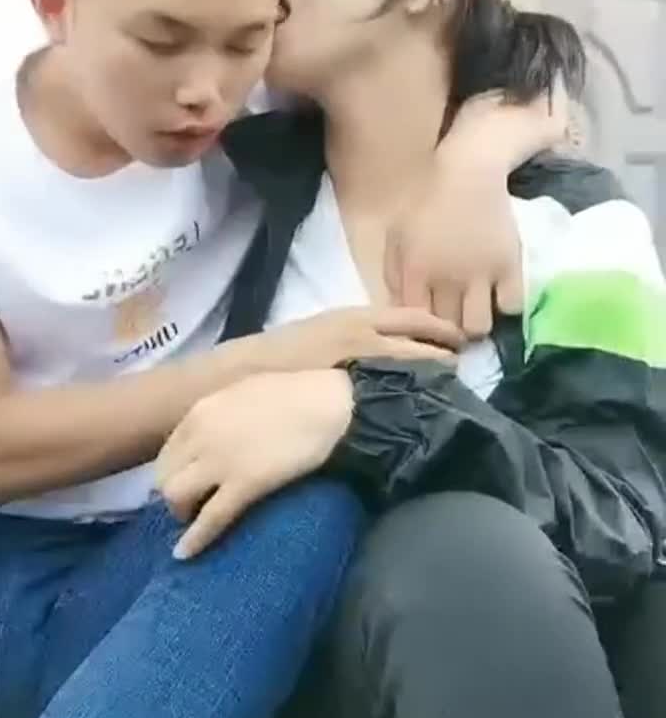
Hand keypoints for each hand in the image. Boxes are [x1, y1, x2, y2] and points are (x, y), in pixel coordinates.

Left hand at [155, 370, 354, 557]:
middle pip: (166, 476)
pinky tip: (185, 553)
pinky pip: (210, 518)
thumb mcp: (244, 393)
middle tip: (191, 505)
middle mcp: (200, 436)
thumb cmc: (295, 394)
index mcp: (201, 411)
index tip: (185, 482)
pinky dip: (194, 539)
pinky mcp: (244, 485)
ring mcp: (220, 461)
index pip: (168, 451)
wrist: (328, 404)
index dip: (174, 472)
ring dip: (182, 512)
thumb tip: (217, 431)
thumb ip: (222, 413)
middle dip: (173, 494)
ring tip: (194, 521)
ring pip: (177, 496)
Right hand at [255, 305, 464, 371]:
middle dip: (445, 350)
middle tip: (463, 363)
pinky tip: (420, 402)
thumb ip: (360, 335)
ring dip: (434, 371)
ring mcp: (358, 358)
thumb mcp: (329, 331)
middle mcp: (365, 331)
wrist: (254, 369)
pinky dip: (410, 391)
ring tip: (451, 384)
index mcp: (359, 315)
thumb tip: (389, 346)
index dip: (440, 328)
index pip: (413, 316)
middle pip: (420, 337)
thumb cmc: (290, 351)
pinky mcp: (350, 384)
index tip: (459, 339)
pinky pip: (391, 386)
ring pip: (411, 361)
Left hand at [382, 88, 568, 335]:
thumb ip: (394, 274)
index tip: (425, 330)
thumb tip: (400, 309)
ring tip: (474, 313)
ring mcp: (479, 274)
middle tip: (451, 324)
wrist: (467, 170)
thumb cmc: (425, 201)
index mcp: (414, 271)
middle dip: (446, 333)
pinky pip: (511, 305)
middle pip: (446, 328)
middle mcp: (446, 279)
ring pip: (478, 327)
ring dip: (475, 325)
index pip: (415, 321)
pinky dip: (504, 305)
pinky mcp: (509, 265)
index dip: (420, 331)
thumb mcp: (396, 235)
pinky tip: (497, 296)